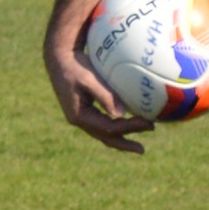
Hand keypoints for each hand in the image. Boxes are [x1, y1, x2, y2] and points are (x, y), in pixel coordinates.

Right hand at [45, 34, 152, 153]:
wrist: (59, 59)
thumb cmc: (75, 66)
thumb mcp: (90, 79)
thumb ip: (105, 96)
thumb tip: (120, 114)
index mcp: (78, 115)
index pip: (108, 128)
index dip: (130, 128)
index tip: (149, 124)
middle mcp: (78, 120)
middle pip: (104, 137)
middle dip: (124, 144)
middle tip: (142, 150)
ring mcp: (80, 116)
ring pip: (103, 132)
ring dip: (121, 137)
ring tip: (138, 144)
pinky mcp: (84, 111)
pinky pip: (102, 124)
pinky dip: (115, 127)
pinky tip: (127, 125)